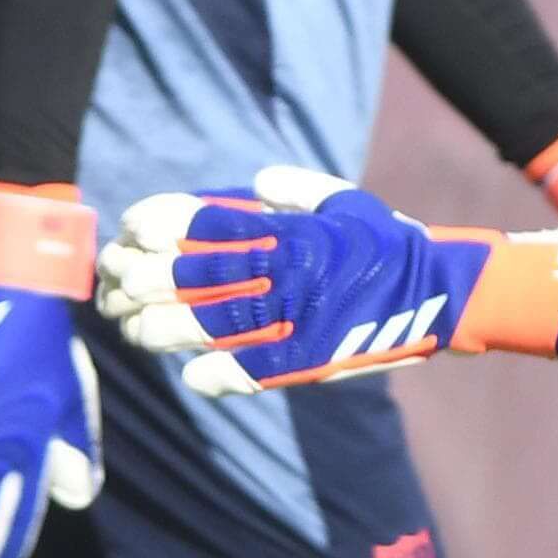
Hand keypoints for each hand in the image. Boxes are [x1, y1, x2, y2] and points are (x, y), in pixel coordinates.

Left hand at [100, 166, 544, 393]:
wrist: (446, 291)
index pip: (207, 223)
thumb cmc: (392, 242)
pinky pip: (254, 369)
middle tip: (111, 283)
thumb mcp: (347, 202)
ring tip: (132, 331)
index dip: (161, 225)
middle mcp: (286, 270)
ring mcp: (298, 315)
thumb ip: (297, 190)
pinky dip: (219, 372)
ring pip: (211, 323)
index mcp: (289, 229)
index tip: (128, 229)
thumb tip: (256, 182)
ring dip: (163, 329)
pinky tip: (191, 376)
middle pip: (196, 275)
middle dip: (145, 278)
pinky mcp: (314, 356)